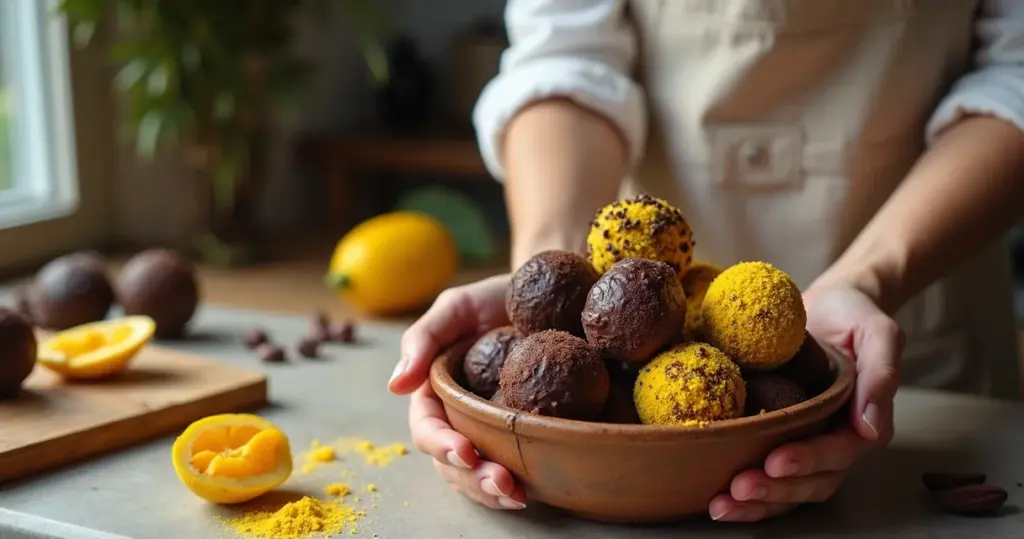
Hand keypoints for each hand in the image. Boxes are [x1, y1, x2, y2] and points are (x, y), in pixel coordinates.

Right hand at [388, 274, 527, 509]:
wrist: (552, 294)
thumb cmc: (497, 297)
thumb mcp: (458, 306)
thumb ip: (423, 338)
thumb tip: (395, 385)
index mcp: (436, 390)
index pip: (427, 426)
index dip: (441, 443)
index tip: (466, 452)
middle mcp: (458, 417)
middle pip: (451, 462)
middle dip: (472, 479)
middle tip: (502, 484)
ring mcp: (488, 430)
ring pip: (476, 476)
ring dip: (492, 492)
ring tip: (517, 497)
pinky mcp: (519, 437)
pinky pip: (510, 470)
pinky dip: (515, 487)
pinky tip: (531, 491)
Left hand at [709, 284, 904, 521]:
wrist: (828, 303)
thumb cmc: (854, 314)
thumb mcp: (877, 332)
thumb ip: (882, 374)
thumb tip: (870, 427)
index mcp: (861, 422)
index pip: (838, 452)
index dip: (808, 460)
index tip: (775, 461)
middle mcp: (834, 439)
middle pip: (811, 481)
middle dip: (775, 490)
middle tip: (738, 488)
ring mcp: (805, 441)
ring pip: (788, 488)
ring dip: (756, 503)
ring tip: (720, 505)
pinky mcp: (777, 436)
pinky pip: (765, 473)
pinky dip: (743, 492)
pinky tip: (713, 495)